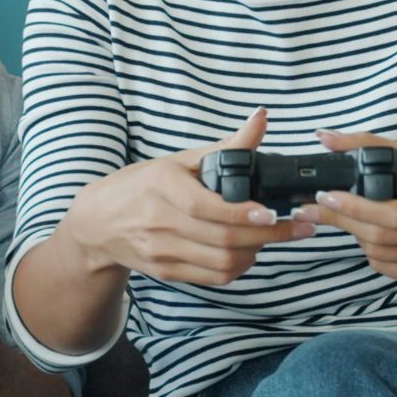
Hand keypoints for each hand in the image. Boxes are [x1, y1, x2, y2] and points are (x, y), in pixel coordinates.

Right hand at [60, 108, 315, 286]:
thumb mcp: (179, 160)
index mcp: (161, 186)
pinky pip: (213, 277)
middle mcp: (158, 222)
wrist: (98, 223)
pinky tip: (249, 252)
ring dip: (256, 253)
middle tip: (298, 227)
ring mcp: (161, 251)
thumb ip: (225, 145)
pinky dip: (238, 268)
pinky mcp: (166, 272)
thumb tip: (261, 118)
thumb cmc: (142, 186)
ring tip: (273, 236)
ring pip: (221, 263)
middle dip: (268, 236)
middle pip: (222, 239)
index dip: (243, 214)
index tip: (274, 212)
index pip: (206, 207)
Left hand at [295, 129, 396, 289]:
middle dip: (342, 220)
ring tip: (350, 218)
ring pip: (380, 254)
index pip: (393, 214)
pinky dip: (372, 252)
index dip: (355, 208)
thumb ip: (368, 145)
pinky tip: (372, 236)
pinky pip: (388, 268)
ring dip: (355, 235)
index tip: (325, 195)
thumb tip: (324, 137)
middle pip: (381, 236)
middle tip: (317, 208)